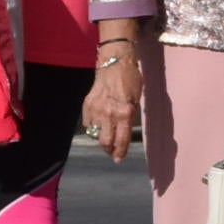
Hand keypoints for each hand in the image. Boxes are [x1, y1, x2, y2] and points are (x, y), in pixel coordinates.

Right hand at [86, 43, 140, 160]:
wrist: (114, 64)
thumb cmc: (131, 80)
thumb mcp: (137, 100)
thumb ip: (130, 117)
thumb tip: (125, 132)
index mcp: (124, 113)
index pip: (121, 139)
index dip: (120, 152)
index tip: (119, 159)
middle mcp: (109, 114)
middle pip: (105, 142)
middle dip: (109, 150)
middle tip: (112, 152)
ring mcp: (95, 110)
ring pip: (95, 134)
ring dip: (101, 138)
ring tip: (107, 137)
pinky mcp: (86, 105)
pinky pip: (88, 124)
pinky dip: (93, 127)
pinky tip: (100, 124)